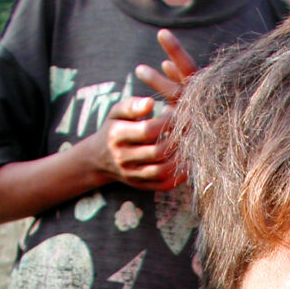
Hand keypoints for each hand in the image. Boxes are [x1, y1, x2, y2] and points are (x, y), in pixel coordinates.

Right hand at [93, 31, 195, 191]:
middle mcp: (124, 158)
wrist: (99, 158)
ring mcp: (132, 175)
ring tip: (189, 144)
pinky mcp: (141, 186)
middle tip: (190, 129)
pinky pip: (163, 185)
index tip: (178, 113)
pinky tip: (187, 163)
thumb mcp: (116, 112)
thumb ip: (132, 105)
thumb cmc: (114, 128)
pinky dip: (178, 177)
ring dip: (180, 159)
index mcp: (117, 136)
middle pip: (157, 152)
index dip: (167, 122)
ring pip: (162, 171)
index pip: (147, 131)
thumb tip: (151, 102)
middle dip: (177, 140)